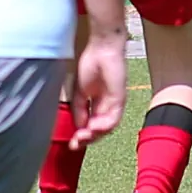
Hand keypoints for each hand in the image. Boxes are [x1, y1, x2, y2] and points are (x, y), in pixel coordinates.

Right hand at [68, 30, 127, 148]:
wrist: (100, 49)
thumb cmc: (90, 65)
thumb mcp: (79, 92)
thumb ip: (79, 110)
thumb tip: (79, 127)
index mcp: (97, 104)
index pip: (91, 126)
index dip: (82, 137)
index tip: (72, 143)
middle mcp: (107, 106)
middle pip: (100, 130)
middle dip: (87, 139)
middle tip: (76, 144)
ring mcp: (115, 104)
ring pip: (107, 128)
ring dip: (94, 136)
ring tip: (82, 137)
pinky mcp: (119, 99)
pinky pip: (114, 119)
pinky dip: (103, 127)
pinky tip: (92, 129)